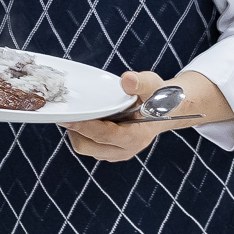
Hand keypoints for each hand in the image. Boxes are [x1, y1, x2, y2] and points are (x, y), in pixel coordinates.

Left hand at [64, 70, 225, 162]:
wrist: (166, 110)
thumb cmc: (159, 97)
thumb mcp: (153, 85)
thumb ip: (140, 83)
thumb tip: (127, 80)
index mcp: (136, 137)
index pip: (105, 135)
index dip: (84, 126)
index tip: (66, 118)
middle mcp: (125, 150)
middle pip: (86, 145)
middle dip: (76, 129)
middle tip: (74, 109)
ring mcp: (117, 153)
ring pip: (84, 146)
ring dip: (78, 131)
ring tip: (84, 112)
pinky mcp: (110, 152)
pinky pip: (87, 145)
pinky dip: (82, 133)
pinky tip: (89, 118)